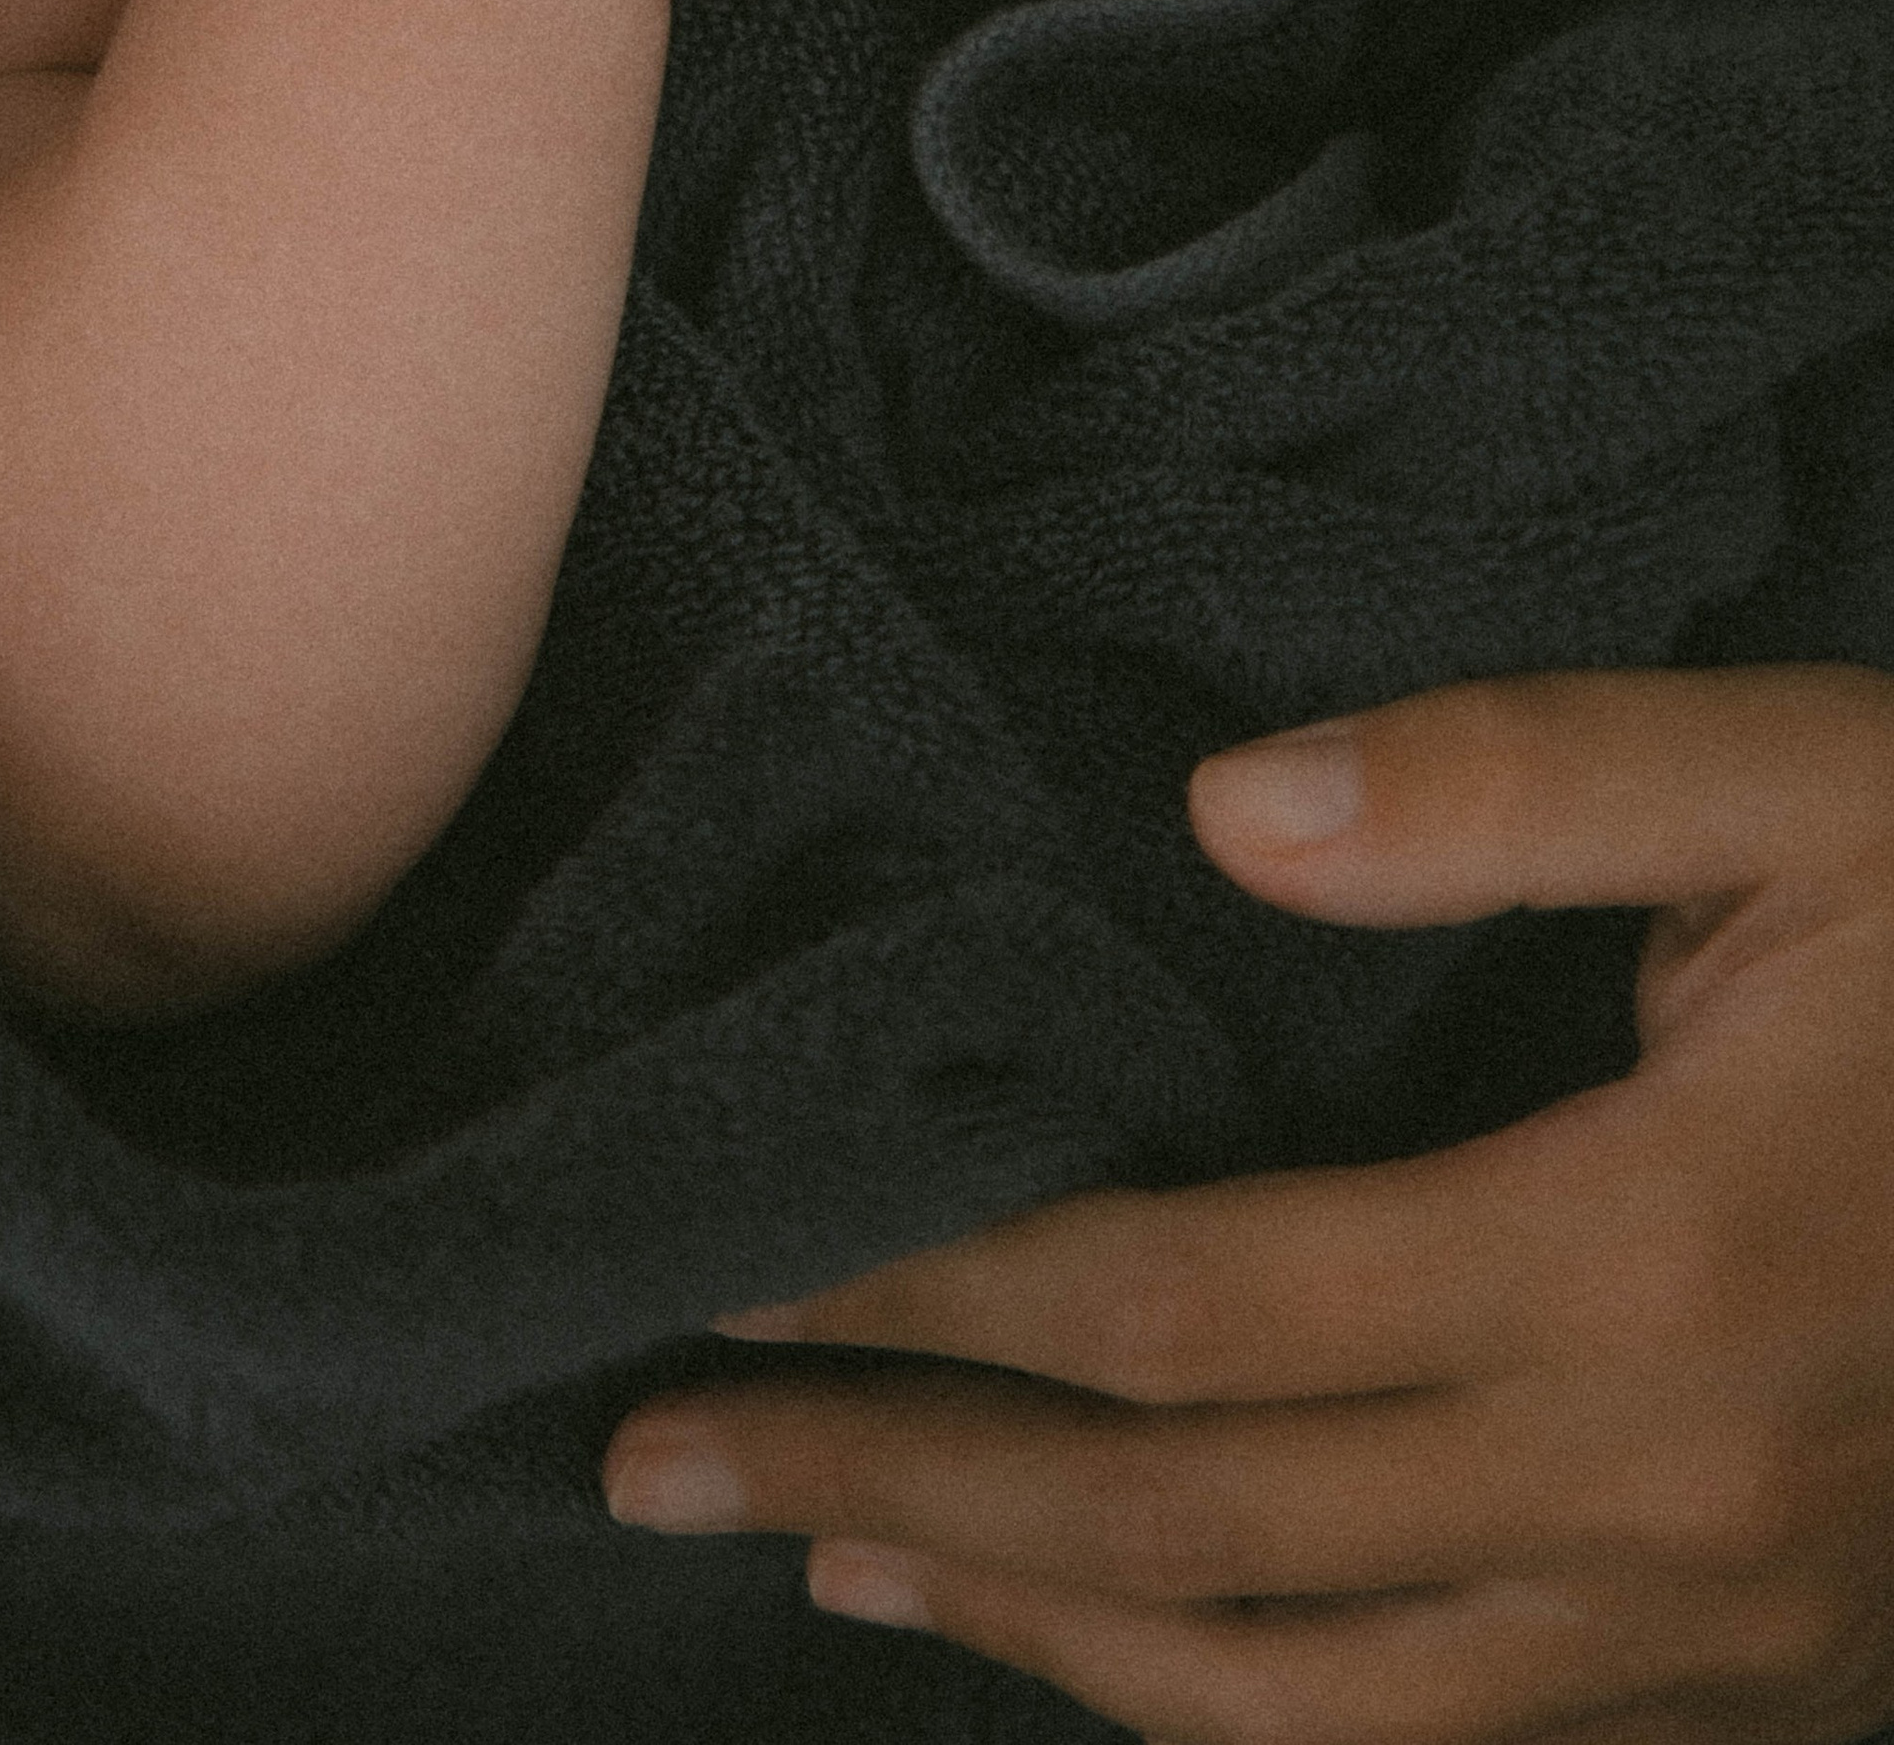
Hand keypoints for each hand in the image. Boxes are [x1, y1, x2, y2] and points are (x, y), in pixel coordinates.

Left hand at [602, 669, 1893, 1743]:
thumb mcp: (1817, 793)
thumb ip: (1523, 778)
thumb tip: (1232, 809)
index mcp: (1636, 1265)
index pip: (1181, 1307)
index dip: (935, 1291)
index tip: (741, 1253)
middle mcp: (1644, 1503)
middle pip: (1181, 1534)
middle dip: (894, 1487)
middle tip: (652, 1445)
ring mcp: (1704, 1641)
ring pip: (1289, 1707)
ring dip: (1029, 1641)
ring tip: (827, 1561)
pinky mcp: (1754, 1692)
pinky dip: (1234, 1725)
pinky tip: (1118, 1661)